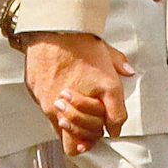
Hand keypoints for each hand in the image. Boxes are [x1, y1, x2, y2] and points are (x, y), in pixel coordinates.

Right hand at [23, 32, 133, 155]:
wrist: (52, 30)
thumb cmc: (79, 41)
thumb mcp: (107, 54)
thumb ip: (120, 67)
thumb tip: (128, 73)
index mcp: (102, 94)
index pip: (112, 128)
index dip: (112, 129)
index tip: (109, 127)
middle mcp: (76, 105)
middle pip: (86, 137)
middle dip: (90, 132)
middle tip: (91, 124)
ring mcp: (54, 105)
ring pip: (63, 132)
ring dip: (71, 127)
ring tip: (73, 114)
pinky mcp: (39, 98)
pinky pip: (48, 115)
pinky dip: (55, 112)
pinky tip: (58, 99)